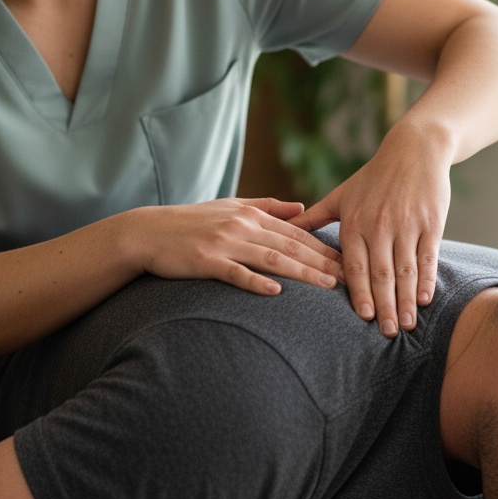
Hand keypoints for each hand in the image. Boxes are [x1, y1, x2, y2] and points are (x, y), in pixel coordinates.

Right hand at [128, 198, 343, 295]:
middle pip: (291, 245)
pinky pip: (235, 273)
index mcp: (250, 214)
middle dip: (323, 262)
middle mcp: (241, 226)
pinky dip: (256, 281)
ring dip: (302, 273)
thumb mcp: (230, 207)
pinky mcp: (206, 262)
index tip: (349, 260)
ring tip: (327, 286)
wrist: (147, 232)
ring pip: (271, 258)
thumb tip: (302, 207)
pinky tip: (276, 292)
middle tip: (350, 277)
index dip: (324, 247)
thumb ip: (267, 206)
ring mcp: (224, 244)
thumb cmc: (191, 222)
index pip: (296, 232)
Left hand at [289, 127, 451, 336]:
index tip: (362, 317)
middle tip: (387, 333)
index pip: (355, 264)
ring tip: (407, 324)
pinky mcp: (431, 223)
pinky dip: (427, 279)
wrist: (414, 150)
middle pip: (381, 273)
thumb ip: (314, 217)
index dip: (359, 292)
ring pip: (406, 270)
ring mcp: (407, 225)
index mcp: (355, 222)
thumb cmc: (374, 176)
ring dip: (406, 300)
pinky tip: (426, 300)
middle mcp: (380, 226)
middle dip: (384, 305)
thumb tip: (282, 231)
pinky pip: (428, 257)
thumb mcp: (341, 194)